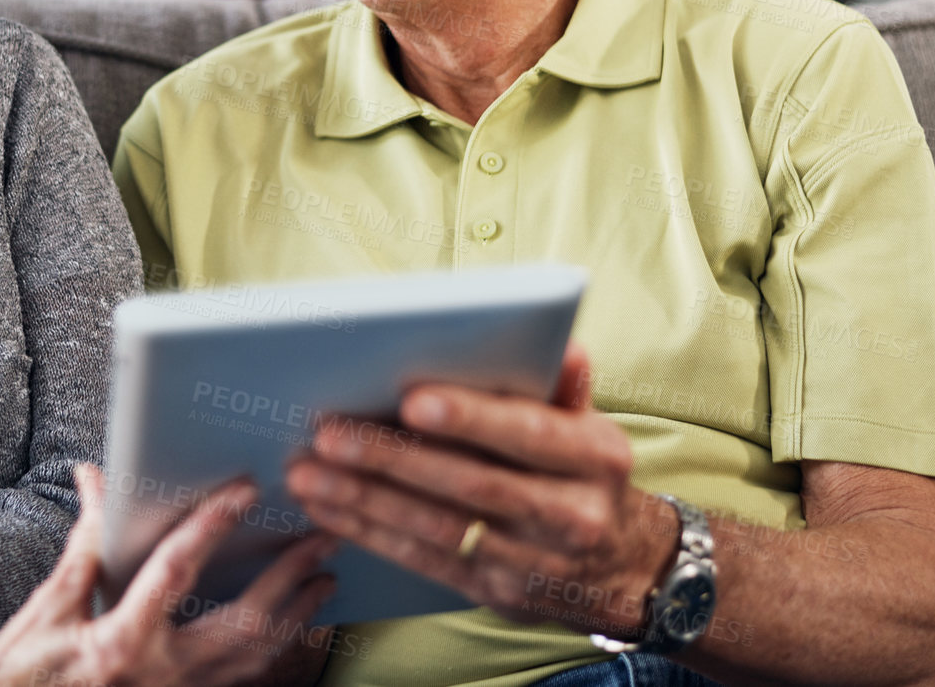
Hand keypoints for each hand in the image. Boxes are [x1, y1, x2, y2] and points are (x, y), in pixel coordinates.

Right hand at [0, 464, 338, 686]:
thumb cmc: (21, 675)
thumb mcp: (48, 607)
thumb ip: (84, 545)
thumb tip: (98, 480)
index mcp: (122, 641)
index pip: (177, 571)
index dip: (211, 525)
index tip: (245, 490)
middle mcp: (160, 674)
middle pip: (245, 624)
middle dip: (290, 578)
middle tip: (323, 538)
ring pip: (255, 659)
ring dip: (295, 616)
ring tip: (324, 579)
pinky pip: (242, 678)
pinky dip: (273, 649)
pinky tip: (292, 625)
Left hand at [284, 341, 674, 638]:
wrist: (624, 568)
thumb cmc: (588, 476)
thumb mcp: (593, 427)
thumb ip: (565, 386)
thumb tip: (562, 344)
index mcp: (595, 458)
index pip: (528, 434)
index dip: (471, 418)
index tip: (410, 401)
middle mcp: (569, 513)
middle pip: (470, 484)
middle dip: (394, 459)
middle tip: (331, 434)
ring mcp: (531, 560)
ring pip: (438, 528)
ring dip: (366, 500)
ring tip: (310, 474)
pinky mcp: (495, 591)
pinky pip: (426, 560)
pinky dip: (373, 534)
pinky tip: (329, 512)